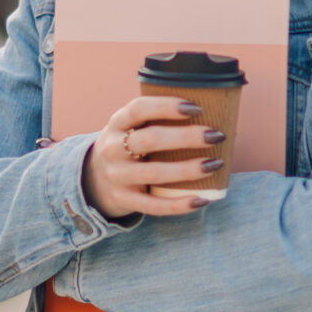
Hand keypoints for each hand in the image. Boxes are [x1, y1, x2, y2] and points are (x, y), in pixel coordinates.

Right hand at [82, 96, 226, 221]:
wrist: (95, 180)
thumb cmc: (127, 147)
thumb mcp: (130, 128)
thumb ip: (156, 120)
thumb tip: (213, 111)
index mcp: (117, 123)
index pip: (139, 109)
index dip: (167, 106)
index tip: (196, 108)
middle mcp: (112, 148)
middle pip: (149, 140)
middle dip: (186, 137)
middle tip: (216, 136)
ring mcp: (116, 176)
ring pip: (154, 173)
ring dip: (188, 170)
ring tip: (215, 164)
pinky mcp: (124, 200)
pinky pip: (154, 205)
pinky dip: (179, 204)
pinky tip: (202, 200)